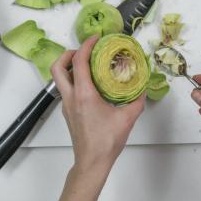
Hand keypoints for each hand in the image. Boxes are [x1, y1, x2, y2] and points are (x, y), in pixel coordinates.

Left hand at [52, 35, 144, 200]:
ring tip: (87, 63)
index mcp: (84, 95)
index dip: (86, 45)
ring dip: (70, 66)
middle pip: (57, 67)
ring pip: (60, 78)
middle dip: (68, 53)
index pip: (79, 62)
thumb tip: (142, 86)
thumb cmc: (106, 142)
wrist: (91, 162)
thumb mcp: (127, 118)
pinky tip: (90, 83)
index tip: (95, 39)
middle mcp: (71, 97)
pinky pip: (66, 89)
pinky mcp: (68, 111)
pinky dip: (74, 79)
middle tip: (84, 50)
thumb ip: (137, 100)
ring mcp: (67, 105)